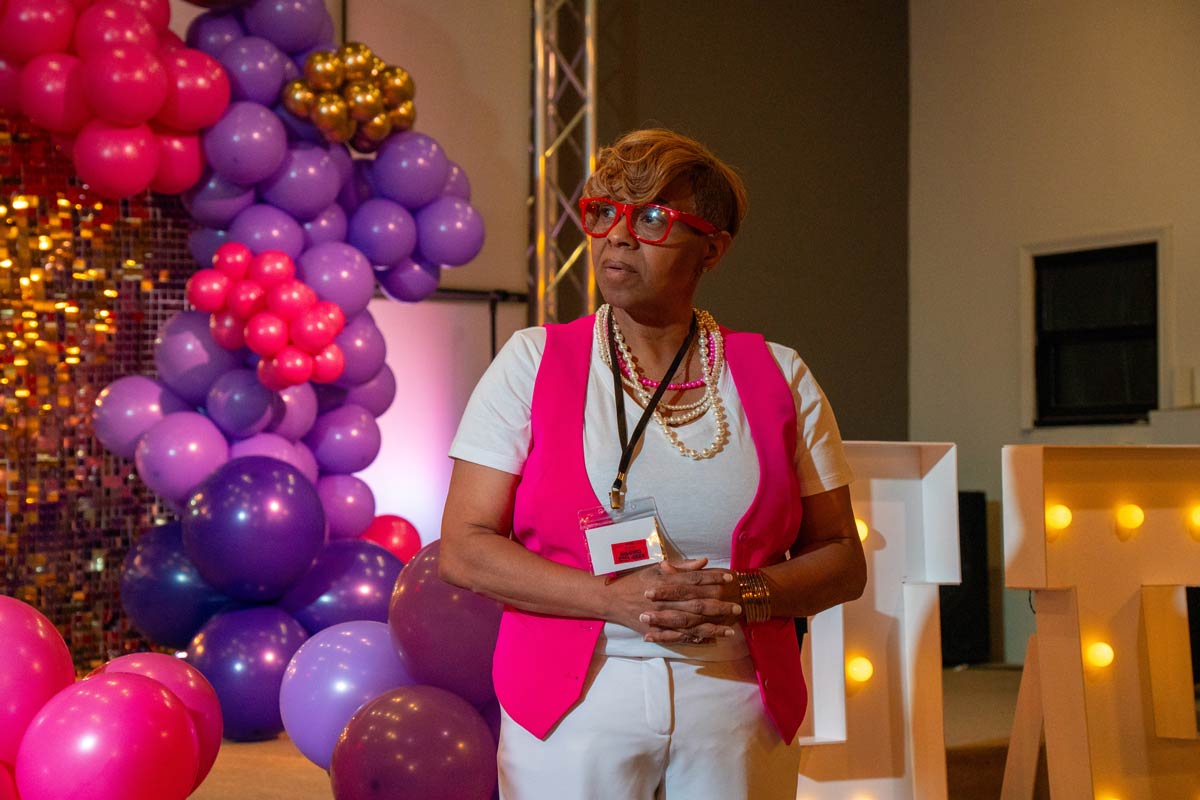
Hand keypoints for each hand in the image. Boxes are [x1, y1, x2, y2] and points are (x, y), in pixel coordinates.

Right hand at [603, 558, 733, 641]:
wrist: (610, 599)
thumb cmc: (634, 580)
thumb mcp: (654, 567)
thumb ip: (681, 567)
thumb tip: (703, 562)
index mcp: (665, 581)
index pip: (694, 579)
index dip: (713, 579)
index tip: (730, 579)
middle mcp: (665, 600)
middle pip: (697, 604)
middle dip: (719, 606)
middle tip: (737, 608)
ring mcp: (661, 617)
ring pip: (691, 623)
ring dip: (712, 627)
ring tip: (730, 630)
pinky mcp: (656, 631)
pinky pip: (678, 637)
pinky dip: (694, 639)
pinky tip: (709, 640)